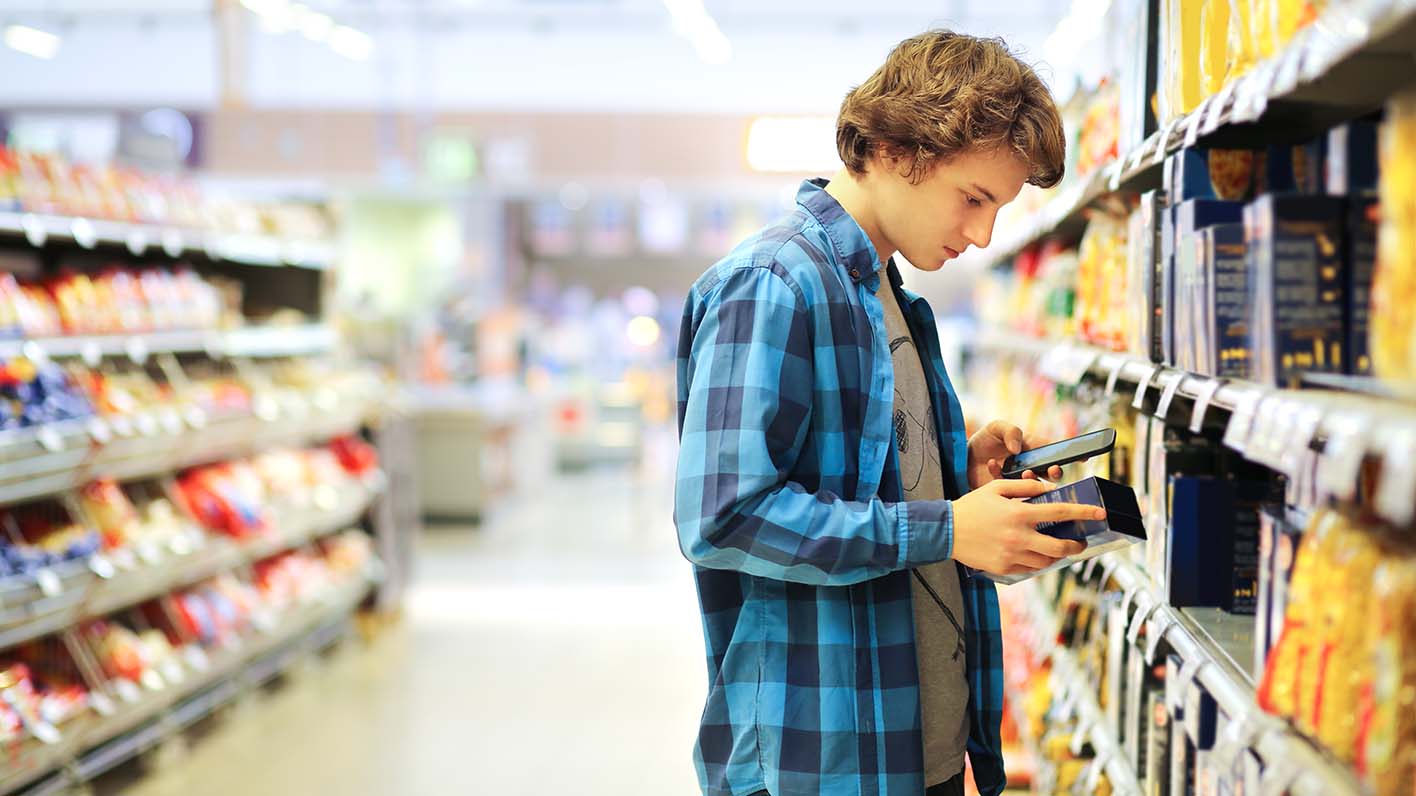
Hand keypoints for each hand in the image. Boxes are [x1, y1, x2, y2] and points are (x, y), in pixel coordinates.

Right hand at [950, 478, 1100, 575]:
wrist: (945, 531)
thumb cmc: (972, 506)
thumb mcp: (996, 488)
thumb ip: (1025, 488)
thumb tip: (1049, 490)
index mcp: (1020, 514)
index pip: (1061, 513)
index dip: (1084, 512)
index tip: (1101, 513)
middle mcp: (1019, 536)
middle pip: (1060, 547)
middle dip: (1076, 545)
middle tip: (1080, 542)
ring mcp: (1012, 555)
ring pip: (1047, 561)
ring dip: (1057, 555)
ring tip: (1056, 547)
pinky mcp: (1004, 568)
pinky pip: (1029, 568)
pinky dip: (1037, 562)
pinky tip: (1035, 554)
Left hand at [967, 420, 1063, 489]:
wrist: (962, 458)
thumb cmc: (984, 441)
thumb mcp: (996, 428)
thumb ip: (1010, 431)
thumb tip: (1018, 448)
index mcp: (1033, 449)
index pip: (1056, 451)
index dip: (1072, 454)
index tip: (1083, 457)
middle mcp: (1030, 466)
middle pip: (1051, 472)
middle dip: (1056, 472)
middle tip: (1053, 470)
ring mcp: (1019, 480)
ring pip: (1034, 484)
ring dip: (1032, 478)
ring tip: (1024, 471)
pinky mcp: (1005, 491)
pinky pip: (1010, 489)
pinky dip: (1002, 475)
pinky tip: (992, 465)